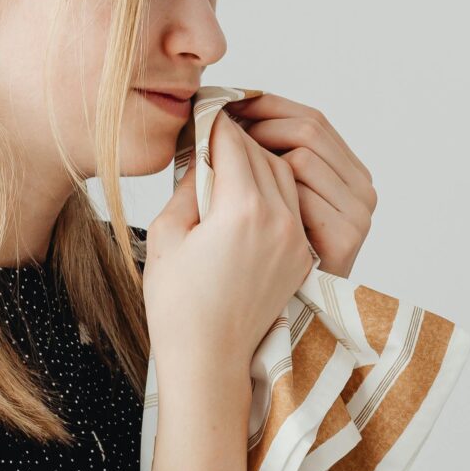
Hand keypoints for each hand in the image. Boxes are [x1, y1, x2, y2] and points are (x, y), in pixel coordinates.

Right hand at [143, 113, 314, 405]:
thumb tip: (201, 153)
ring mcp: (295, 239)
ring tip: (229, 157)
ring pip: (284, 175)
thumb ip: (188, 185)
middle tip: (212, 129)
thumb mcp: (167, 234)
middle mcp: (278, 220)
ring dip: (259, 160)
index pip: (232, 143)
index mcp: (242, 210)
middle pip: (262, 154)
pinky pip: (293, 204)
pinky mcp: (301, 255)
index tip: (200, 113)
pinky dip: (274, 187)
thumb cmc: (177, 302)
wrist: (208, 357)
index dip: (213, 123)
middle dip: (237, 137)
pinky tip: (250, 188)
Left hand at [224, 92, 376, 277]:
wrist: (255, 327)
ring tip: (225, 162)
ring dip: (260, 153)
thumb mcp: (269, 197)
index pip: (309, 118)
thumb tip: (226, 113)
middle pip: (308, 126)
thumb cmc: (251, 263)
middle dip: (260, 121)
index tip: (225, 103)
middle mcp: (360, 188)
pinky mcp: (346, 236)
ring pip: (302, 152)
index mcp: (346, 174)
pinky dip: (270, 183)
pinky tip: (243, 197)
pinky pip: (300, 183)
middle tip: (217, 126)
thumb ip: (265, 158)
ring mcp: (357, 212)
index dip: (267, 105)